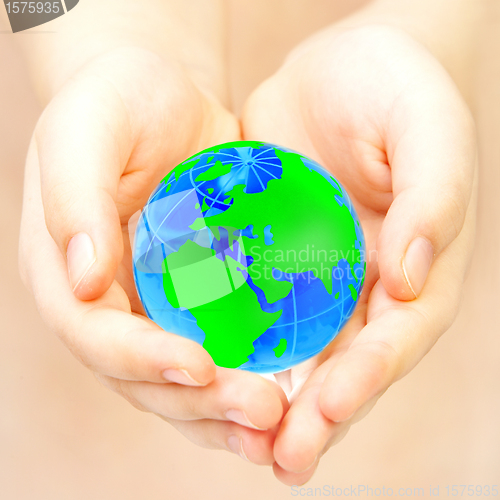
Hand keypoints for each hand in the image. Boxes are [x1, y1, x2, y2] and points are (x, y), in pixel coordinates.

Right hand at [19, 46, 287, 463]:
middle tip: (263, 413)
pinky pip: (219, 349)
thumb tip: (82, 279)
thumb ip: (74, 198)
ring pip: (182, 380)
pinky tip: (290, 394)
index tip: (200, 366)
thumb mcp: (87, 129)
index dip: (141, 360)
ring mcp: (152, 305)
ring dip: (227, 411)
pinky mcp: (195, 298)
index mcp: (67, 271)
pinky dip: (247, 377)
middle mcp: (107, 302)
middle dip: (200, 402)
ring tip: (280, 425)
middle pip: (143, 376)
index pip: (94, 334)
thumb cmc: (117, 102)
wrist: (161, 100)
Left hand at [242, 25, 476, 483]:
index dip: (368, 377)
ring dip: (274, 399)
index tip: (327, 408)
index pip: (398, 337)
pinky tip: (209, 372)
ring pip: (299, 350)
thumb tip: (411, 278)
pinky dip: (238, 345)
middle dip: (318, 415)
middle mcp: (369, 285)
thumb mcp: (427, 130)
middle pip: (348, 363)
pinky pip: (256, 309)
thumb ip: (433, 198)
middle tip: (283, 461)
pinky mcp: (276, 258)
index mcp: (417, 268)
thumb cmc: (395, 90)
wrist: (340, 69)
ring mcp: (320, 276)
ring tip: (244, 442)